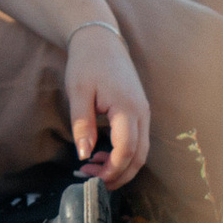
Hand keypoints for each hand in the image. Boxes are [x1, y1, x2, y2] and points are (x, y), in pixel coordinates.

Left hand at [64, 20, 150, 188]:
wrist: (101, 40)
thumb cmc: (88, 63)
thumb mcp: (79, 92)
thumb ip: (83, 124)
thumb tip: (84, 155)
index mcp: (128, 108)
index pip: (127, 150)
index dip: (112, 170)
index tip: (91, 178)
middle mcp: (142, 113)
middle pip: (140, 156)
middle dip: (119, 175)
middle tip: (92, 182)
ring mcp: (143, 112)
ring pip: (141, 151)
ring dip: (121, 166)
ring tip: (92, 169)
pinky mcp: (139, 112)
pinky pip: (137, 140)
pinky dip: (123, 154)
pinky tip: (101, 154)